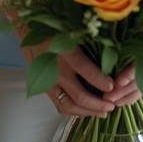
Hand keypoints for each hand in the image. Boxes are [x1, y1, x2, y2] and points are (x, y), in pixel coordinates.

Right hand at [23, 39, 140, 115]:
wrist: (29, 32)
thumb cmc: (55, 29)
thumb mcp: (73, 32)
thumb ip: (90, 45)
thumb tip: (111, 58)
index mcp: (67, 53)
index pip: (86, 71)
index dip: (101, 81)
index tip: (113, 87)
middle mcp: (59, 71)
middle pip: (80, 95)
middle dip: (98, 104)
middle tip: (112, 106)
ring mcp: (51, 83)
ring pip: (70, 106)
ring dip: (88, 112)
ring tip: (103, 112)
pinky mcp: (46, 88)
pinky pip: (60, 105)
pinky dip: (75, 111)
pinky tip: (87, 111)